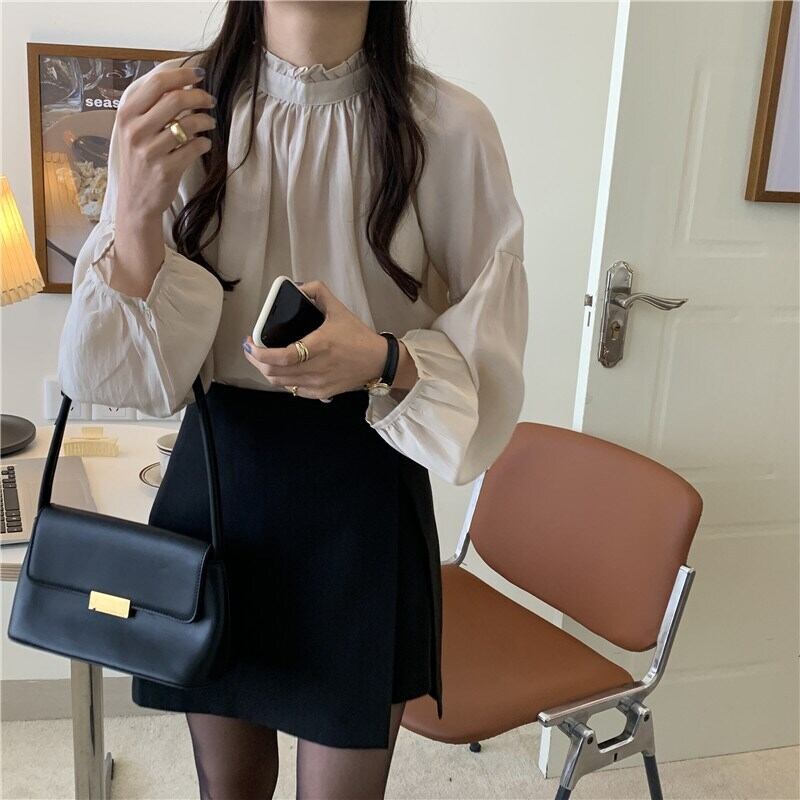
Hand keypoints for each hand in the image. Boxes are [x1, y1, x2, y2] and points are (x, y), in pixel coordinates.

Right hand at [109, 64, 216, 297]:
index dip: (183, 74)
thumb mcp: (134, 129)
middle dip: (199, 96)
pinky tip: (205, 143)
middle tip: (210, 100)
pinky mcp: (166, 169)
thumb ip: (151, 105)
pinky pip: (194, 147)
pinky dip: (205, 142)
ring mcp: (150, 151)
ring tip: (209, 123)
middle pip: (175, 99)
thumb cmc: (139, 161)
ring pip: (188, 123)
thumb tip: (180, 79)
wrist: (135, 203)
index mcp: (126, 114)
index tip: (199, 74)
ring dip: (205, 120)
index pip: (157, 82)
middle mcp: (135, 130)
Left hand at [241, 280, 388, 399]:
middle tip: (252, 348)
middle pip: (274, 373)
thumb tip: (298, 286)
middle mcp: (317, 368)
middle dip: (256, 361)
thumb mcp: (339, 309)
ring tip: (262, 358)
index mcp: (320, 346)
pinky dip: (282, 380)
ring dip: (266, 371)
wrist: (378, 362)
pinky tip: (281, 369)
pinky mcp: (321, 393)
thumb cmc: (358, 337)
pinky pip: (293, 389)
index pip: (282, 357)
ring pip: (280, 383)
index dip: (260, 353)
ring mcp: (318, 384)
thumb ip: (318, 292)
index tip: (251, 342)